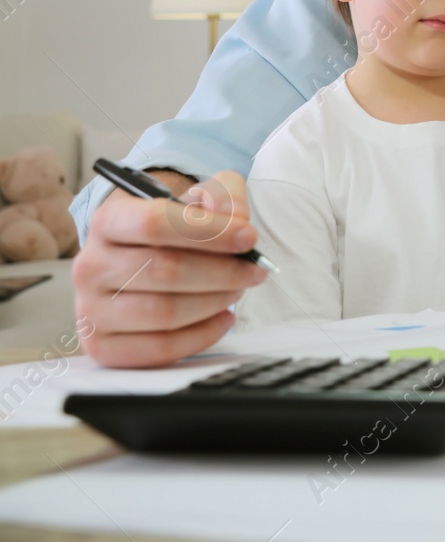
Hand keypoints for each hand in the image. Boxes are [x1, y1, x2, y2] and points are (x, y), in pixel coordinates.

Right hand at [73, 170, 266, 367]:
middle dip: (223, 271)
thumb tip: (238, 220)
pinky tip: (224, 317)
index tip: (249, 237)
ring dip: (215, 301)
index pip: (155, 222)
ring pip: (165, 312)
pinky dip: (203, 335)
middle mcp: (91, 265)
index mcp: (108, 221)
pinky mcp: (102, 346)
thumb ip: (223, 196)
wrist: (137, 258)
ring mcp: (91, 310)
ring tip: (237, 289)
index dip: (209, 231)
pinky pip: (160, 347)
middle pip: (165, 270)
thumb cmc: (173, 229)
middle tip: (254, 270)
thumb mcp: (199, 198)